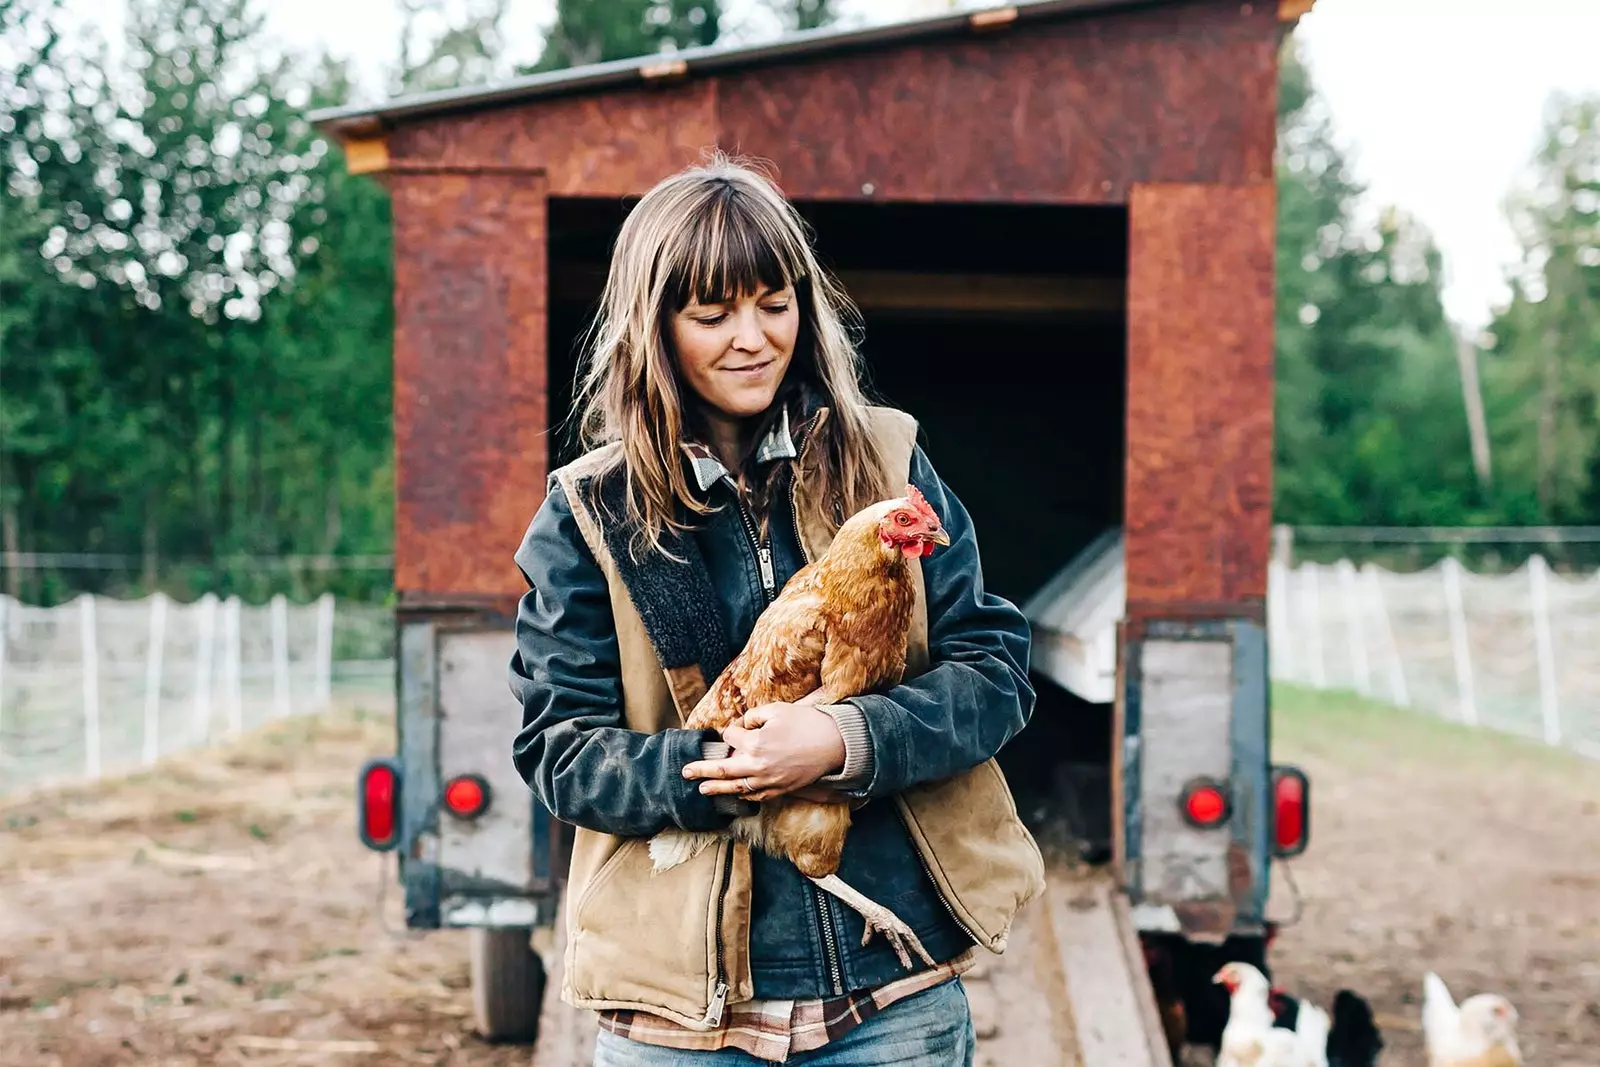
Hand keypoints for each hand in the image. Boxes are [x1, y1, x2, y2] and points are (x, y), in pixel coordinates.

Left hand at [682, 702, 846, 802]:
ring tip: (703, 789)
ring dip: (717, 788)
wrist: (835, 744)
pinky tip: (735, 794)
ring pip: (737, 788)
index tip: (742, 725)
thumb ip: (754, 716)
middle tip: (686, 773)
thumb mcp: (777, 710)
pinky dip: (744, 796)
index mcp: (756, 743)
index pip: (731, 737)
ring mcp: (770, 781)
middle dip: (702, 770)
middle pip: (723, 769)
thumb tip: (742, 726)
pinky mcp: (781, 789)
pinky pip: (757, 796)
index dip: (733, 728)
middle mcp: (758, 766)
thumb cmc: (807, 723)